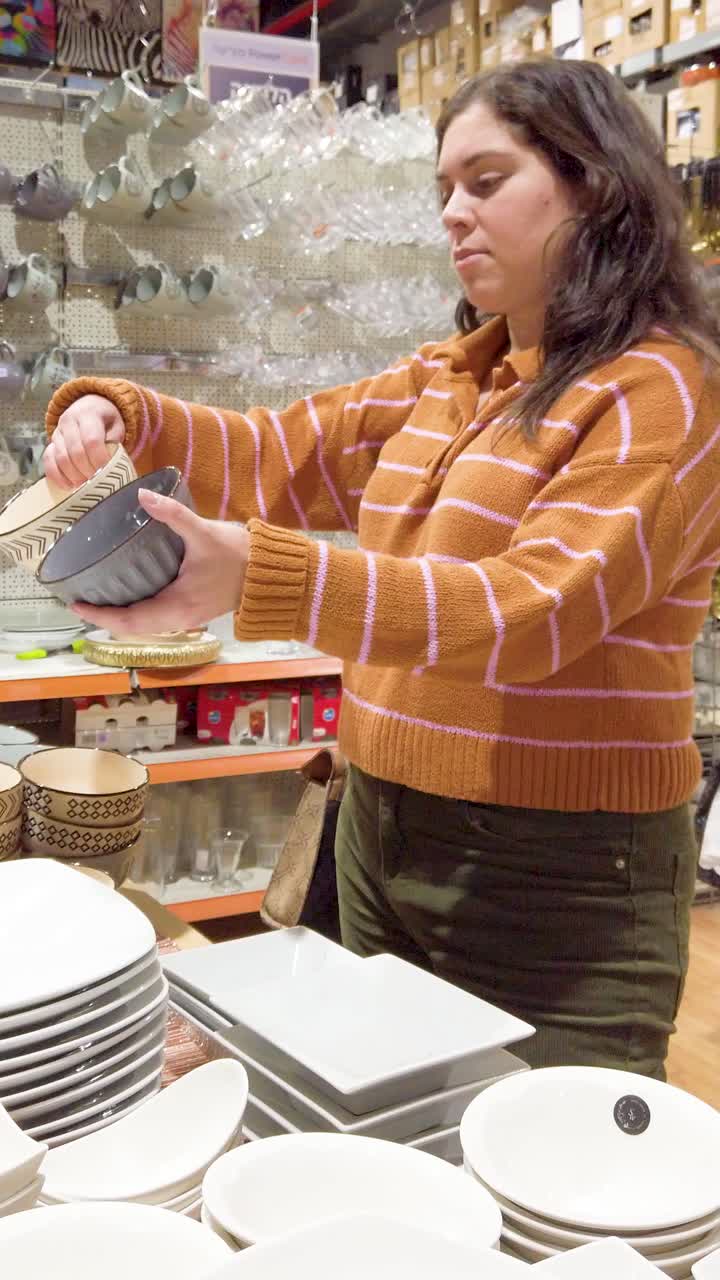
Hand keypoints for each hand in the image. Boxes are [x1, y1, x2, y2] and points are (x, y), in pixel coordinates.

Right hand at [44, 395, 125, 489]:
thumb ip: (114, 443)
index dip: (99, 459)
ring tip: (86, 484)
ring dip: (74, 476)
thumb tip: (111, 465)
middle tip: (98, 481)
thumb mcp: (117, 426)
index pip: (92, 440)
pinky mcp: (49, 444)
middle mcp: (69, 421)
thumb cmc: (106, 421)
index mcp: (88, 414)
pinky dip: (57, 476)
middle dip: (88, 471)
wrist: (88, 407)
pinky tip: (69, 485)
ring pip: (61, 458)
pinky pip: (48, 461)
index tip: (107, 472)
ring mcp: (57, 432)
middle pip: (75, 452)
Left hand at [71, 489, 250, 637]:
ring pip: (146, 624)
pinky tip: (131, 592)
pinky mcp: (194, 610)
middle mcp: (179, 618)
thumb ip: (173, 514)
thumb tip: (143, 495)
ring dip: (122, 615)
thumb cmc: (239, 556)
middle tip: (82, 598)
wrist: (271, 574)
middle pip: (133, 627)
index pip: (129, 621)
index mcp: (177, 606)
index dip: (100, 615)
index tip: (77, 603)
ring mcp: (188, 617)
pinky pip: (158, 617)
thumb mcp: (203, 533)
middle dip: (105, 616)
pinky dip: (139, 610)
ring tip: (101, 596)